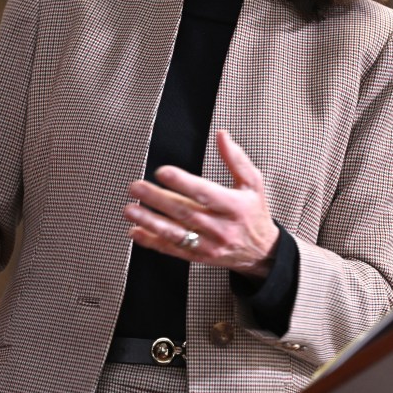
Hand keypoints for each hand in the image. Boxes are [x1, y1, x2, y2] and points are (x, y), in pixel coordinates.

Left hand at [123, 130, 278, 276]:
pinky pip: (173, 250)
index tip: (162, 171)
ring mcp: (210, 245)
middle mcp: (222, 228)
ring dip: (150, 222)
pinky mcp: (200, 257)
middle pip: (185, 213)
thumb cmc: (253, 211)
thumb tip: (221, 135)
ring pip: (176, 234)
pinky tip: (135, 232)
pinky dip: (152, 242)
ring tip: (130, 210)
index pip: (206, 194)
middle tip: (136, 186)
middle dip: (157, 199)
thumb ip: (236, 159)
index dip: (183, 182)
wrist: (262, 251)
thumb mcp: (253, 183)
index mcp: (235, 207)